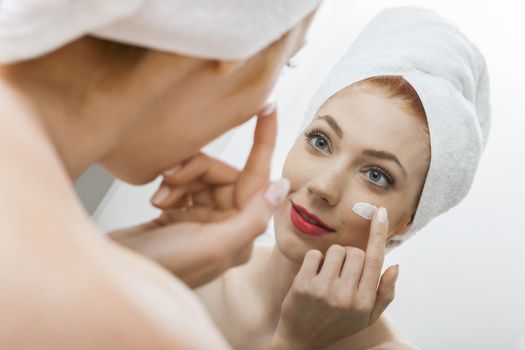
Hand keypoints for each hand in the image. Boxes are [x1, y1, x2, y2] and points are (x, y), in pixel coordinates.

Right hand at [109, 105, 288, 287]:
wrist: (113, 276)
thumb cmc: (163, 268)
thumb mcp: (212, 245)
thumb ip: (252, 217)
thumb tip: (283, 186)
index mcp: (240, 233)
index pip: (259, 179)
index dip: (264, 141)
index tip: (269, 107)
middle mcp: (226, 226)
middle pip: (223, 174)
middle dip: (197, 169)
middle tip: (170, 177)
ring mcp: (203, 221)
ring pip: (202, 177)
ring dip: (180, 178)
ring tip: (159, 195)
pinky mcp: (181, 216)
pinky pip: (184, 185)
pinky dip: (171, 186)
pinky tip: (156, 201)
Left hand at [271, 208, 398, 349]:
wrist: (301, 340)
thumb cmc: (337, 324)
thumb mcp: (367, 317)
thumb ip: (385, 293)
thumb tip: (395, 266)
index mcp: (364, 302)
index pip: (375, 259)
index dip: (378, 233)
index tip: (380, 212)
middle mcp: (346, 296)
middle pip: (355, 251)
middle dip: (350, 256)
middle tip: (342, 273)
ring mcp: (323, 290)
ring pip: (335, 250)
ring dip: (332, 258)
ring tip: (327, 276)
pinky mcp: (303, 285)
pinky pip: (315, 254)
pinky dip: (315, 261)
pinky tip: (313, 276)